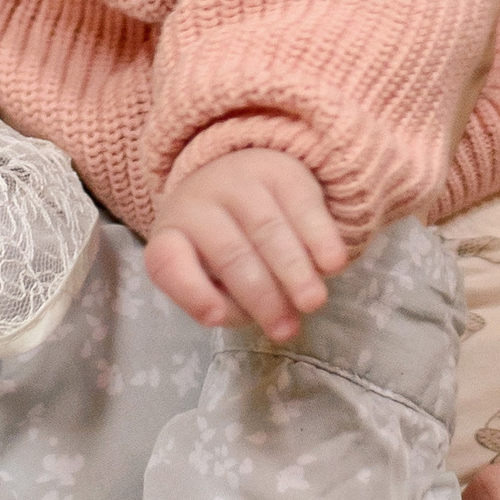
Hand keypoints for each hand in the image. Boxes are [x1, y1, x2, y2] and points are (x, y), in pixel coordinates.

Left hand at [144, 149, 351, 341]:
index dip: (190, 292)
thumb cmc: (224, 243)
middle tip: (286, 329)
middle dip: (261, 295)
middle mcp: (198, 202)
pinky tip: (332, 264)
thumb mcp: (210, 275)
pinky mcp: (280, 170)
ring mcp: (239, 180)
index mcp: (172, 234)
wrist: (240, 173)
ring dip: (293, 270)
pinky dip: (319, 237)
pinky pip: (302, 204)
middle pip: (230, 253)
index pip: (167, 262)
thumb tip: (281, 321)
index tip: (216, 318)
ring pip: (267, 229)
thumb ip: (232, 302)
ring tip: (312, 302)